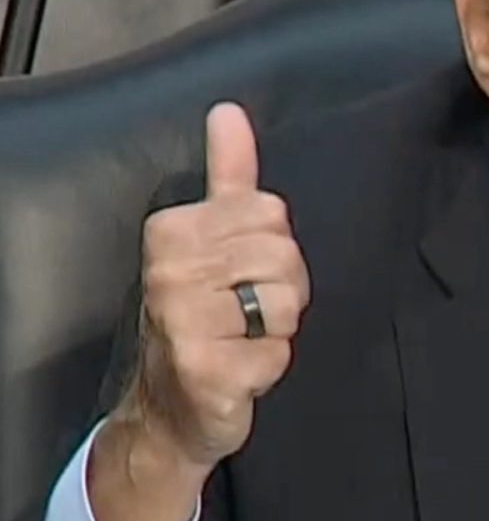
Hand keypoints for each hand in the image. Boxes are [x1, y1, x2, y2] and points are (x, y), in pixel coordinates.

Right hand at [89, 103, 309, 520]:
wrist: (169, 408)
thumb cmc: (202, 319)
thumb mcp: (210, 241)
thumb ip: (228, 176)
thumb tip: (230, 112)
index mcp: (172, 231)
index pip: (270, 210)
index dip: (272, 247)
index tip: (240, 273)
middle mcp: (170, 272)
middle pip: (285, 253)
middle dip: (281, 286)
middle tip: (244, 311)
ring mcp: (184, 320)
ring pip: (287, 302)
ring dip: (276, 328)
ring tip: (241, 338)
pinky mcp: (207, 368)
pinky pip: (278, 352)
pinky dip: (269, 367)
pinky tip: (238, 371)